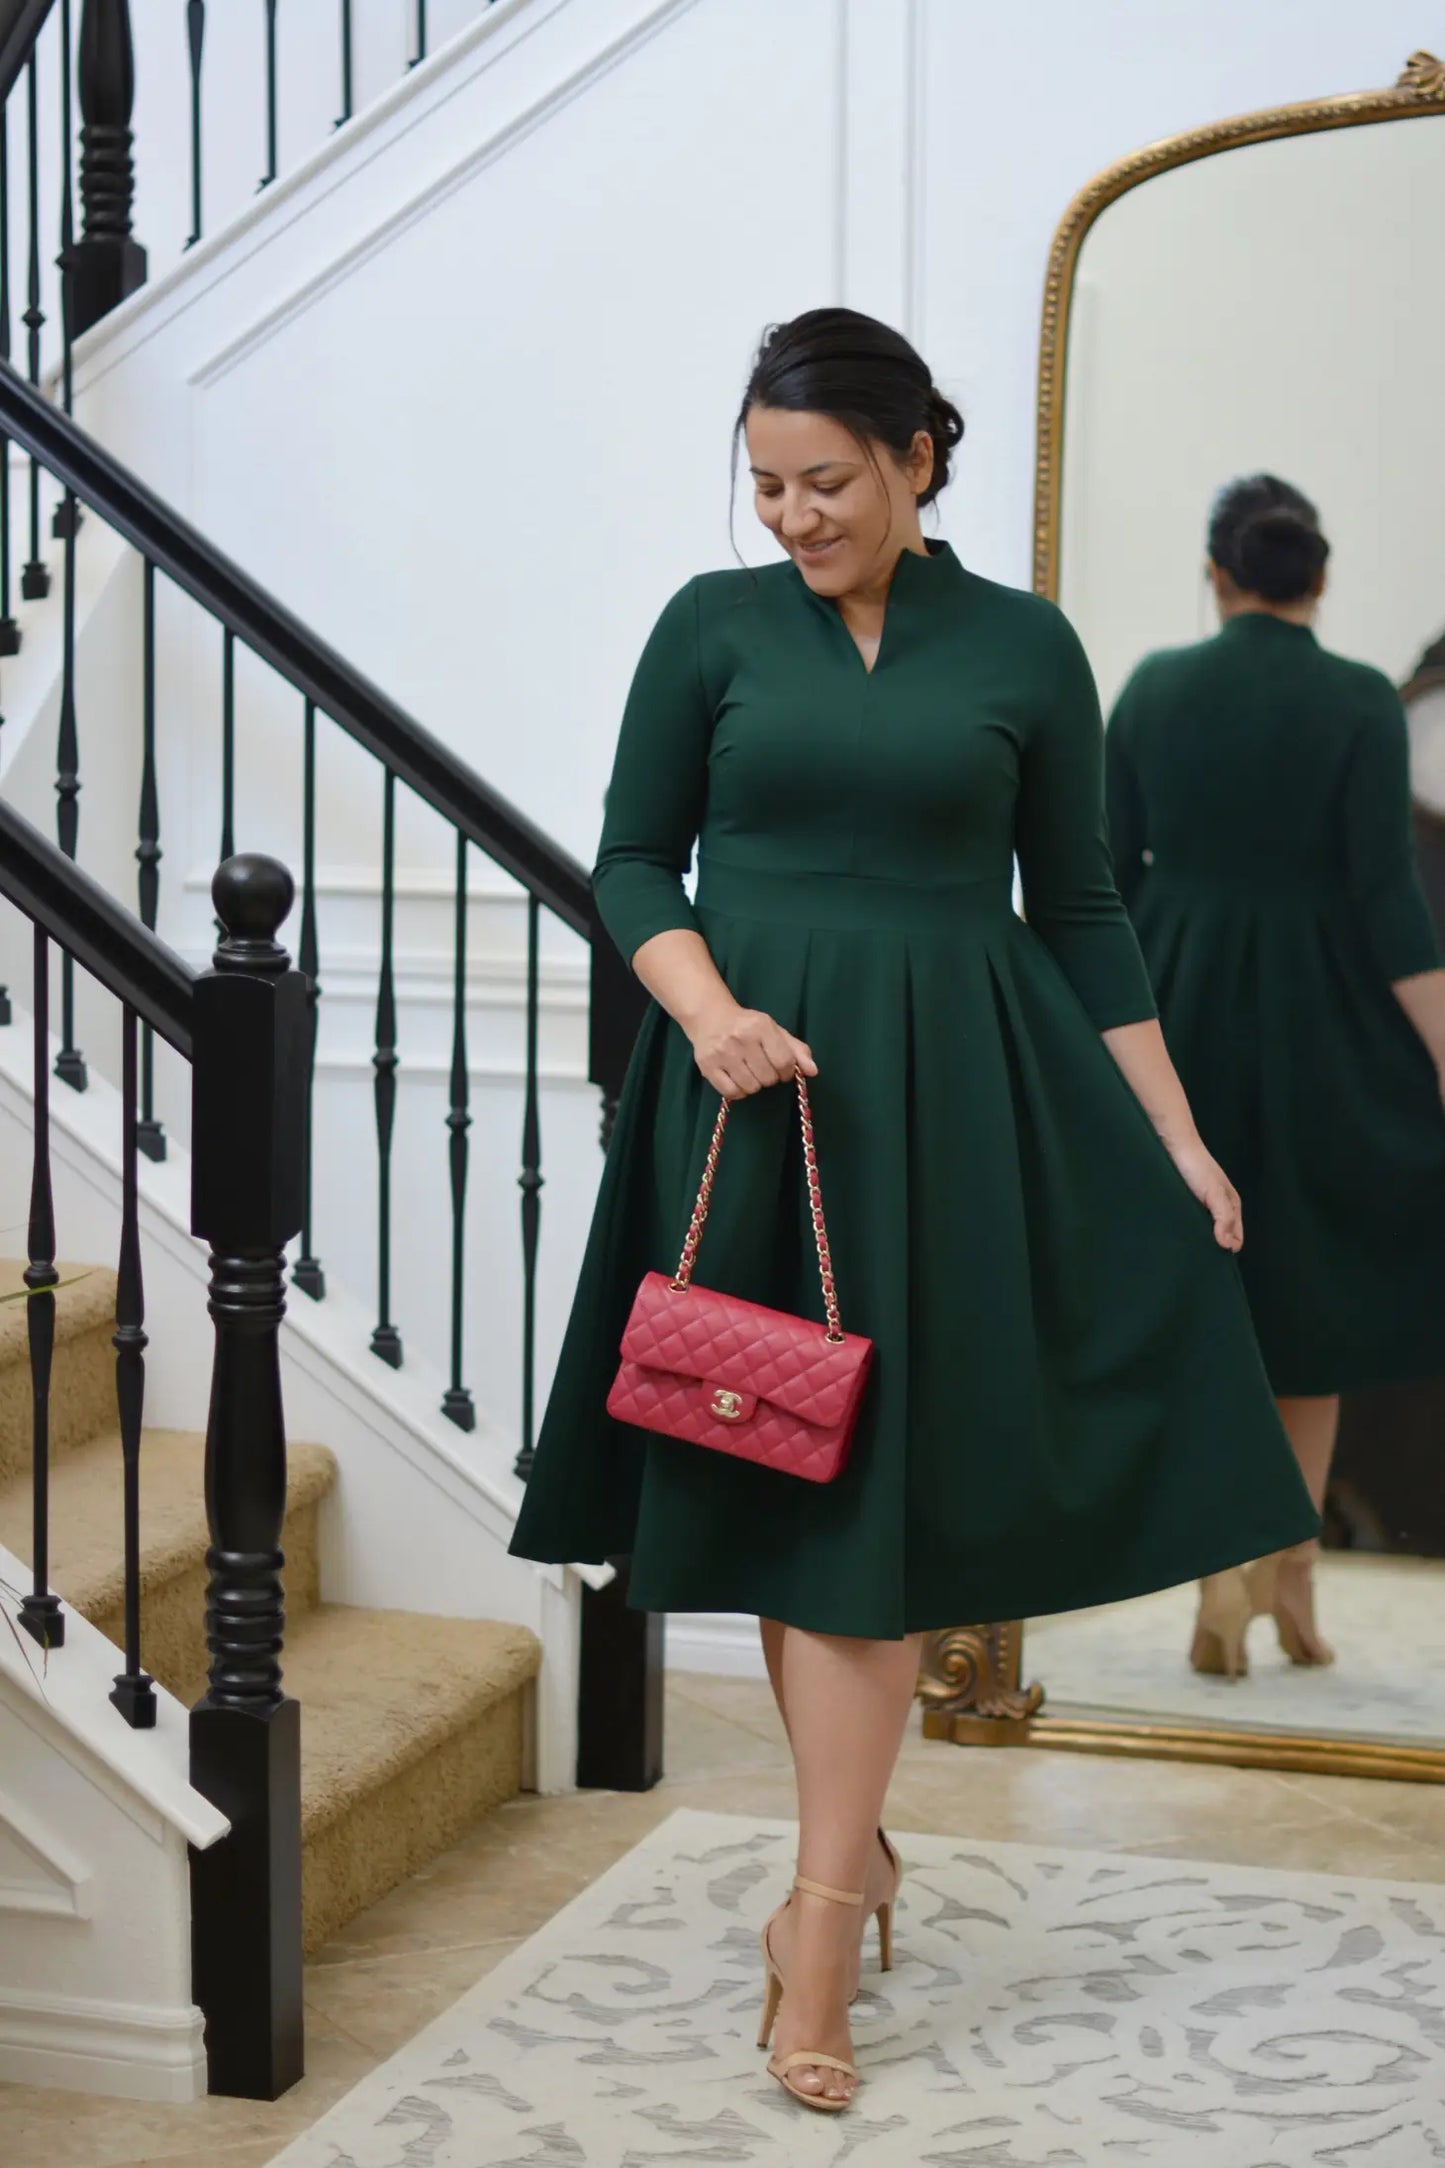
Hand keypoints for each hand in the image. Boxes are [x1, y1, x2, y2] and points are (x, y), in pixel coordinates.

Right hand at [686, 1000, 816, 1098]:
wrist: (710, 1017)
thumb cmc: (748, 1026)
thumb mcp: (774, 1031)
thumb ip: (796, 1050)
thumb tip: (813, 1071)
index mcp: (761, 1027)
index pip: (784, 1061)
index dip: (787, 1072)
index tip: (782, 1070)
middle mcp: (741, 1039)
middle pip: (768, 1078)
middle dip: (770, 1078)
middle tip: (762, 1068)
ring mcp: (722, 1054)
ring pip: (751, 1087)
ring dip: (754, 1085)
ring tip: (749, 1072)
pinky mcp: (708, 1067)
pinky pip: (732, 1093)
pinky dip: (739, 1091)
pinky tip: (738, 1079)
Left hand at [1163, 1131, 1242, 1250]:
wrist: (1174, 1146)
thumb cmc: (1196, 1167)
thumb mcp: (1214, 1193)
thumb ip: (1223, 1218)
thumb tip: (1228, 1246)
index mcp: (1232, 1205)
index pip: (1236, 1238)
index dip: (1228, 1249)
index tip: (1213, 1259)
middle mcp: (1219, 1208)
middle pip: (1222, 1237)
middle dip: (1215, 1247)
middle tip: (1201, 1258)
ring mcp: (1203, 1206)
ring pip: (1206, 1231)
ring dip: (1201, 1240)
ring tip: (1189, 1249)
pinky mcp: (1187, 1204)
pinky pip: (1192, 1224)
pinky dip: (1189, 1231)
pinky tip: (1180, 1236)